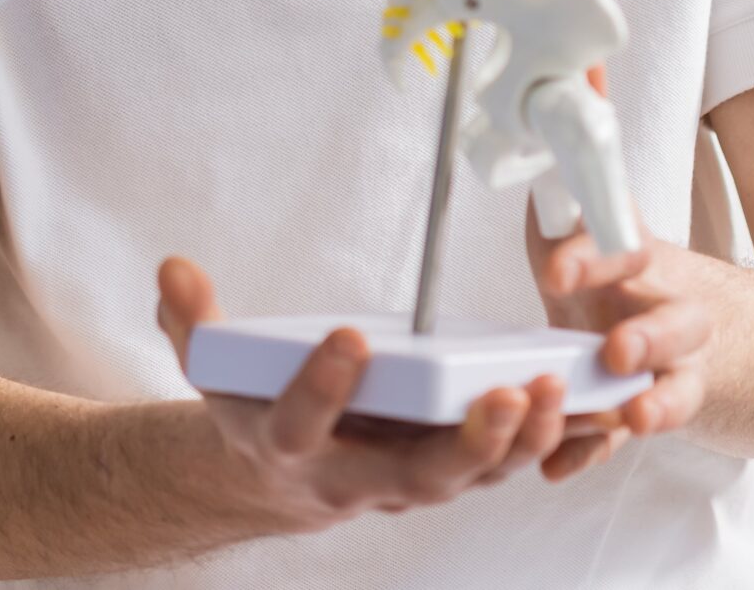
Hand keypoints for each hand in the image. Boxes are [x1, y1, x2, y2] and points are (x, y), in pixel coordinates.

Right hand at [156, 256, 562, 530]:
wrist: (275, 477)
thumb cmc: (252, 407)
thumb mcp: (209, 364)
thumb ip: (194, 320)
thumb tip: (174, 268)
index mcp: (285, 445)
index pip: (301, 423)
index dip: (323, 387)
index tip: (350, 339)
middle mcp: (349, 478)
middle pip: (412, 478)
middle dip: (460, 445)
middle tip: (500, 397)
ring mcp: (402, 485)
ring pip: (467, 479)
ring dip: (514, 443)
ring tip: (550, 392)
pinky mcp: (443, 475)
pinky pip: (498, 468)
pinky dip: (540, 444)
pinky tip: (580, 407)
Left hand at [526, 199, 714, 477]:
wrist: (744, 339)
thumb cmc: (644, 285)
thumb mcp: (609, 243)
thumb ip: (568, 218)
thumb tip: (535, 177)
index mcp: (651, 267)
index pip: (630, 249)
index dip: (596, 257)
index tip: (559, 271)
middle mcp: (675, 317)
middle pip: (676, 325)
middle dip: (649, 338)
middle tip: (617, 351)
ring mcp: (678, 371)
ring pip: (677, 389)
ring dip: (655, 403)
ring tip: (633, 417)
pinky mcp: (657, 412)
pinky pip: (626, 441)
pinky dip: (593, 453)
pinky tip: (557, 467)